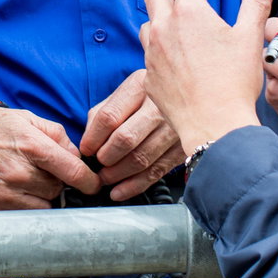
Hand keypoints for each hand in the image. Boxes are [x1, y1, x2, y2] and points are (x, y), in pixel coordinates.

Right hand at [0, 107, 101, 210]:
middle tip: (42, 171)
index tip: (93, 184)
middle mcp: (18, 173)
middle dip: (56, 182)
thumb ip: (58, 136)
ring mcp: (3, 193)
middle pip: (58, 190)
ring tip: (26, 180)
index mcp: (32, 146)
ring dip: (41, 197)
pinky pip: (22, 214)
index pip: (72, 171)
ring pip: (42, 206)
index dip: (89, 180)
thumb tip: (77, 157)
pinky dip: (24, 205)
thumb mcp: (28, 119)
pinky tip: (14, 189)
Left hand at [81, 69, 183, 201]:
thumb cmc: (150, 96)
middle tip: (98, 165)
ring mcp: (174, 127)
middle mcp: (160, 105)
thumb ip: (103, 113)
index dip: (93, 138)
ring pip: (141, 158)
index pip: (109, 117)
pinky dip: (135, 185)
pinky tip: (121, 191)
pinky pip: (157, 171)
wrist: (190, 92)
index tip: (86, 149)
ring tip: (106, 178)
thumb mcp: (126, 92)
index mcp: (140, 86)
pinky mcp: (183, 147)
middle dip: (106, 157)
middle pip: (125, 139)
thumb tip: (88, 141)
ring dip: (118, 174)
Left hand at [138, 0, 265, 152]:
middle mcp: (164, 29)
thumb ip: (255, 4)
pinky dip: (156, 42)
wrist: (214, 125)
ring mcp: (152, 54)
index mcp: (189, 13)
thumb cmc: (234, 82)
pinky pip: (148, 52)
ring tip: (166, 10)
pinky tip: (165, 49)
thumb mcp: (250, 37)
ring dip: (158, 11)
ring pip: (148, 23)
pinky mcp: (150, 77)